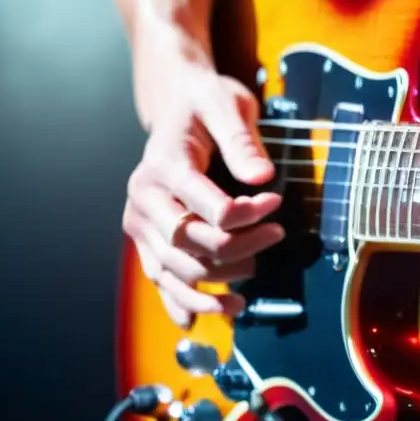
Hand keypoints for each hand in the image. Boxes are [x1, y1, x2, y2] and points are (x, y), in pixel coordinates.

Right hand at [122, 64, 284, 326]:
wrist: (175, 104)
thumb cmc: (205, 102)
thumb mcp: (228, 105)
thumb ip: (242, 140)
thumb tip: (263, 178)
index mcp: (163, 165)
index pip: (209, 209)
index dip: (249, 215)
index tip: (277, 202)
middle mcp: (144, 199)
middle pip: (193, 244)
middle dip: (241, 248)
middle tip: (278, 235)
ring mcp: (141, 224)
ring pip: (177, 271)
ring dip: (215, 287)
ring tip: (250, 288)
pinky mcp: (147, 240)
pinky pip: (161, 280)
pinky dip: (182, 304)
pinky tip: (203, 317)